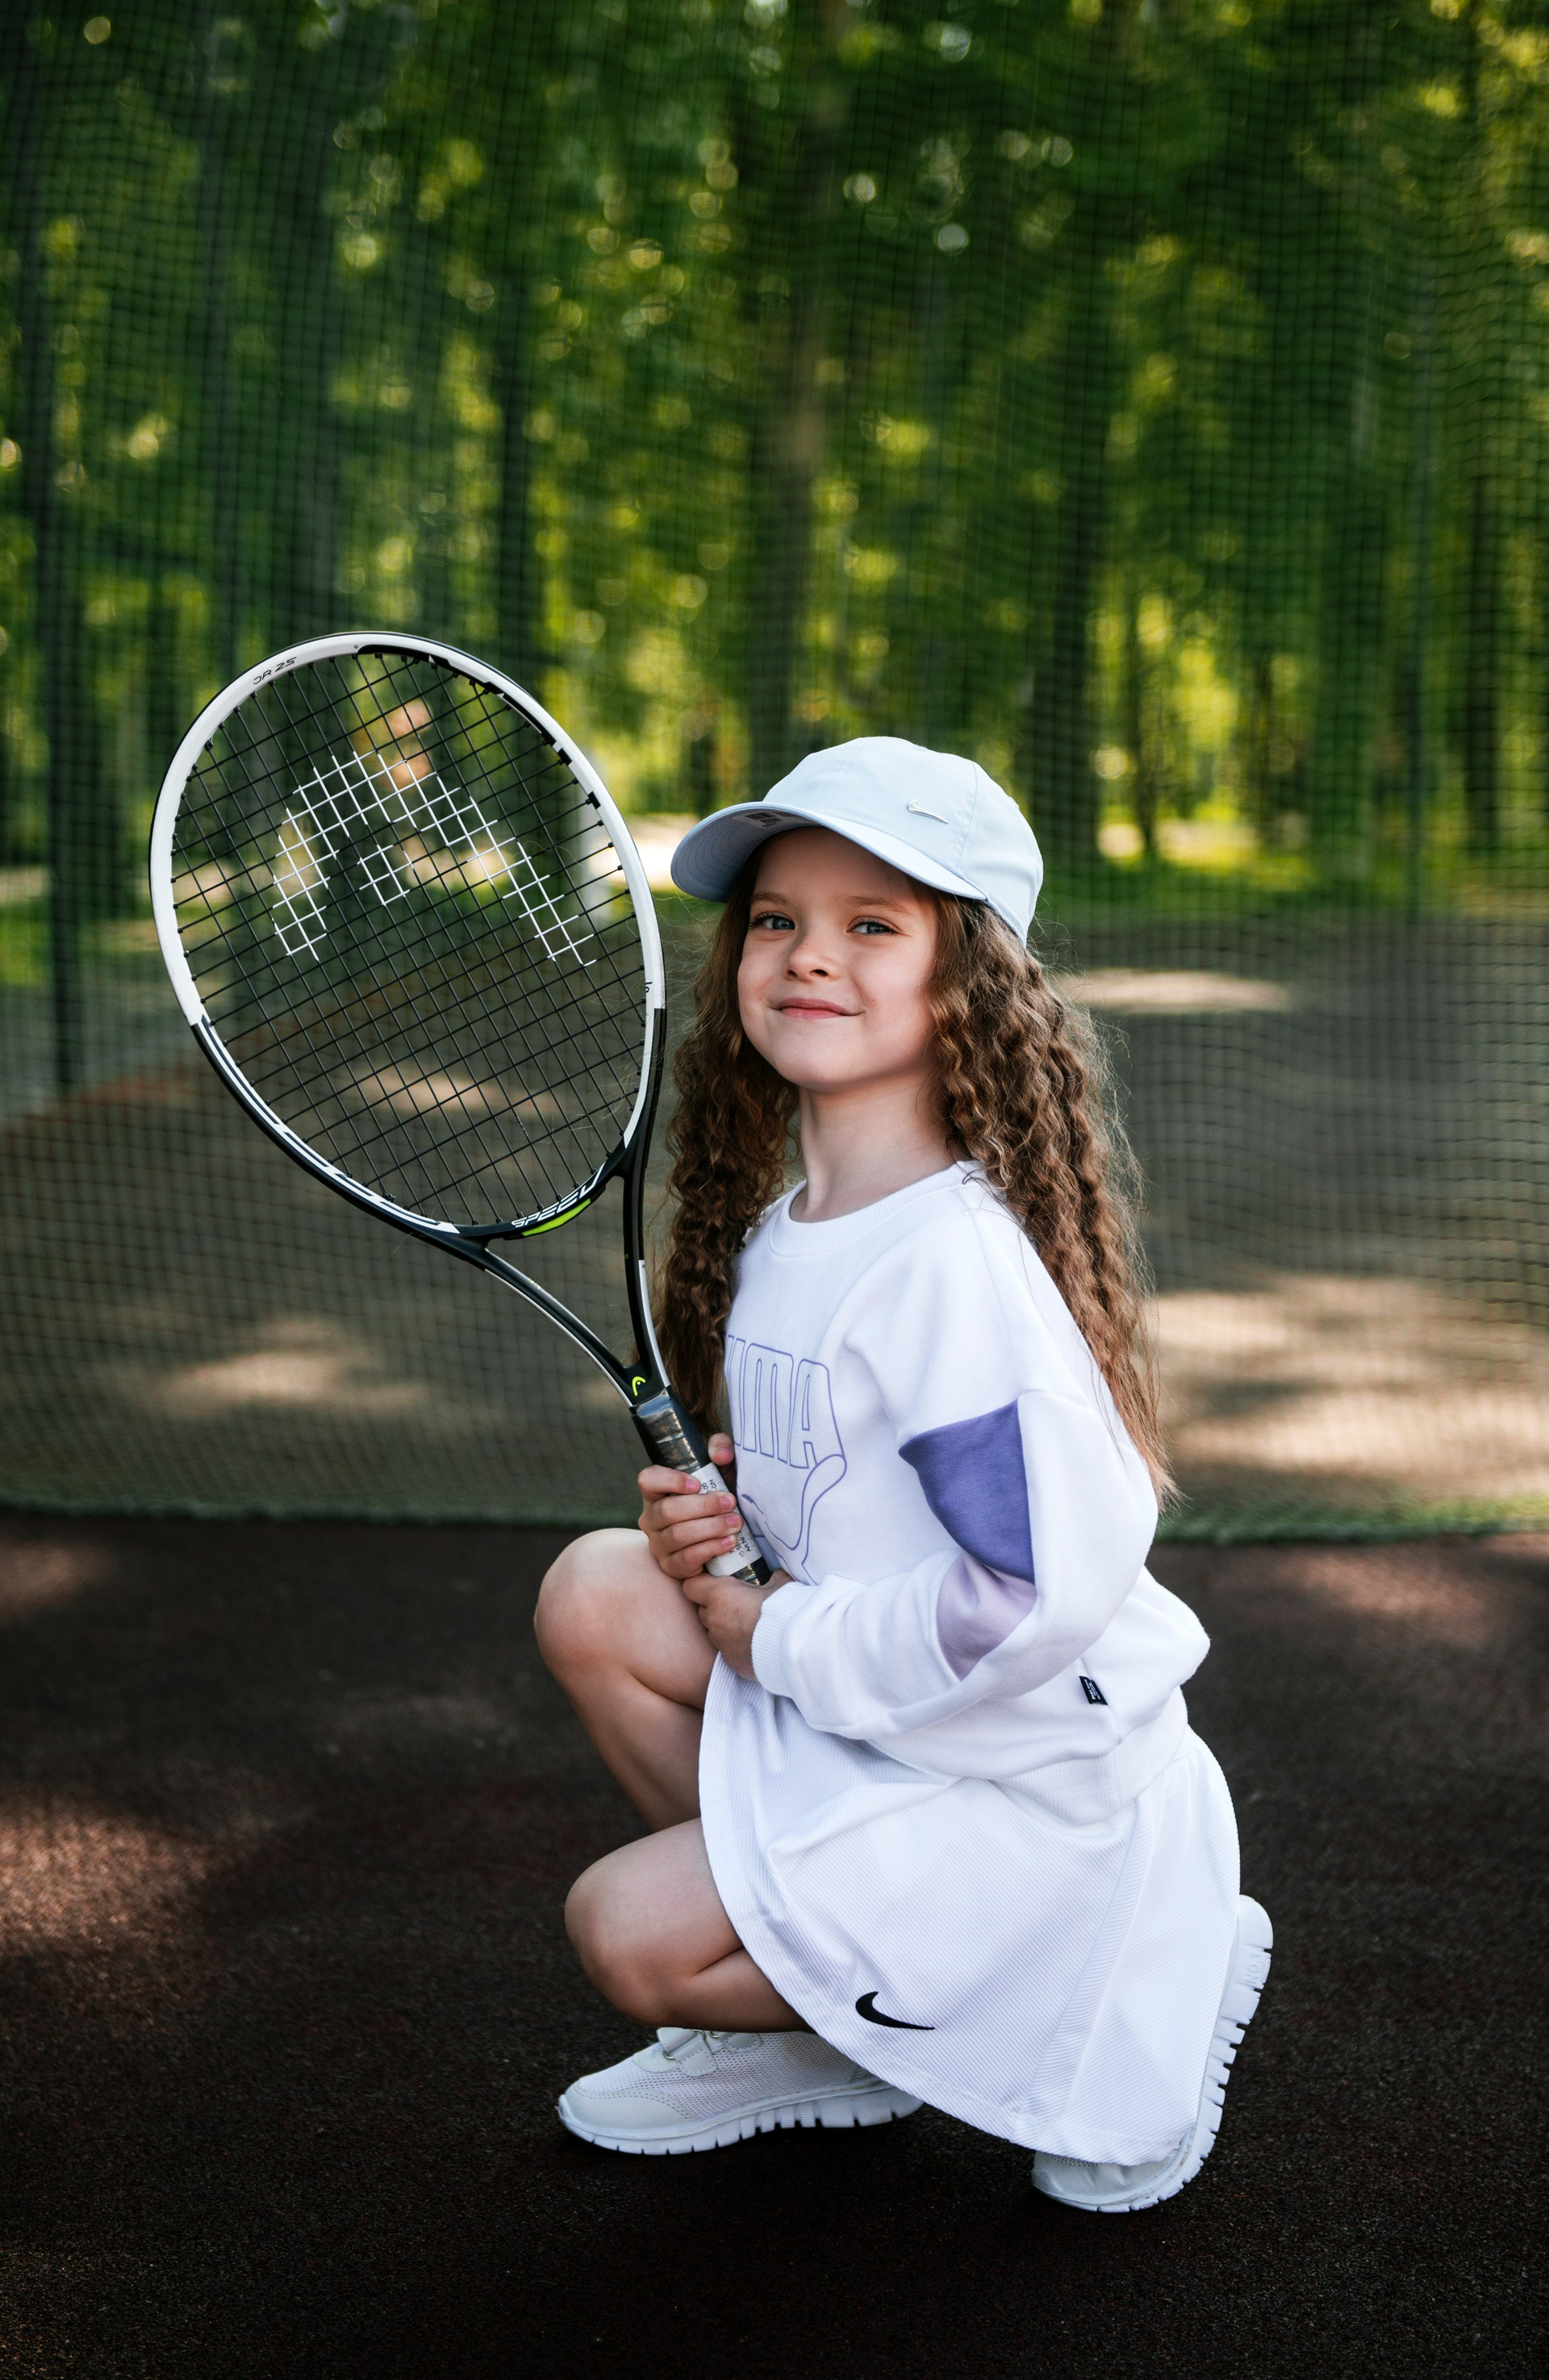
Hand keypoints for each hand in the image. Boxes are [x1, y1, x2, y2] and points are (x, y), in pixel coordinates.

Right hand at [637, 1431, 745, 1581]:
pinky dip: (710, 1549)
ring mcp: (658, 1544)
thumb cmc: (719, 1497)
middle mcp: (651, 1517)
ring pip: (678, 1535)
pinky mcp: (671, 1566)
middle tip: (730, 1502)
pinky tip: (729, 1542)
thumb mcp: (723, 1469)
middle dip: (703, 1506)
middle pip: (667, 1511)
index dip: (669, 1481)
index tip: (697, 1484)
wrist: (728, 1534)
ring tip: (735, 1523)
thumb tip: (720, 1454)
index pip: (648, 1480)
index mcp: (657, 1491)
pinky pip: (686, 1559)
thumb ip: (722, 1449)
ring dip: (710, 1528)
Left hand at [680, 1566, 793, 1680]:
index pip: (690, 1587)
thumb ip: (771, 1577)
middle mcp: (714, 1620)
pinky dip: (736, 1645)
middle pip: (702, 1610)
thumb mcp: (780, 1582)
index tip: (715, 1582)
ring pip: (714, 1632)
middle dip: (714, 1606)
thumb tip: (775, 1575)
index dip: (700, 1584)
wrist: (794, 1645)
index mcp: (719, 1595)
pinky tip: (755, 1642)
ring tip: (748, 1624)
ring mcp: (721, 1644)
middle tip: (737, 1602)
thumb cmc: (783, 1607)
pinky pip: (727, 1650)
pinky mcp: (731, 1662)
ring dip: (725, 1626)